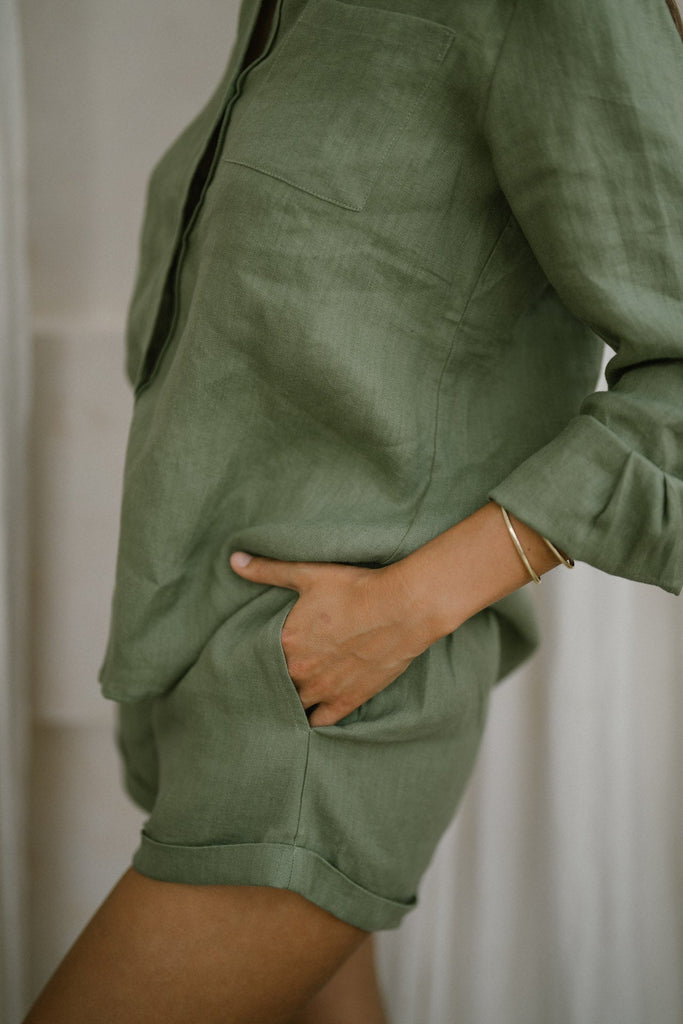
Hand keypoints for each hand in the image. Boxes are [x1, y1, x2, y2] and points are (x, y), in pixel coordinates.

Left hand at [229, 551, 435, 726]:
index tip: (256, 655)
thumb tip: (234, 560)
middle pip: (274, 684)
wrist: (402, 607)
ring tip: (286, 697)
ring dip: (289, 701)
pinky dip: (312, 720)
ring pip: (294, 705)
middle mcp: (299, 671)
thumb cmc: (356, 588)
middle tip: (271, 675)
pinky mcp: (348, 700)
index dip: (256, 657)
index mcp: (285, 642)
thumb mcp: (308, 574)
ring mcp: (323, 689)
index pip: (256, 658)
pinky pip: (320, 722)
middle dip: (272, 680)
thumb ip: (268, 570)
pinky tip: (307, 717)